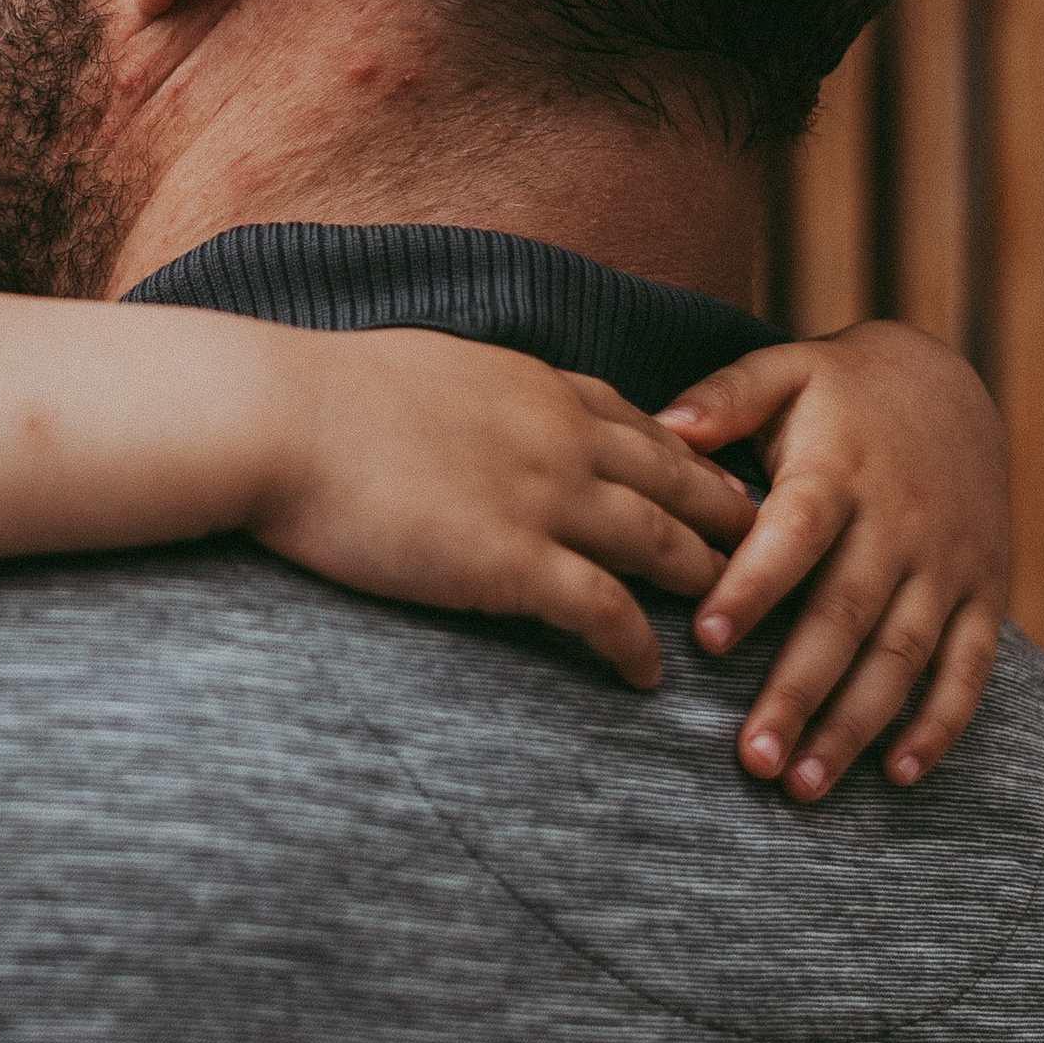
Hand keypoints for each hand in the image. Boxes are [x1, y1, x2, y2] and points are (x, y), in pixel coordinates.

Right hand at [250, 331, 754, 687]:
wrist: (274, 417)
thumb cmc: (312, 393)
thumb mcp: (412, 366)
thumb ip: (459, 391)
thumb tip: (450, 406)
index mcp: (531, 383)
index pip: (636, 420)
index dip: (686, 456)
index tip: (716, 482)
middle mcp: (558, 434)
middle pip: (674, 480)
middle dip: (726, 517)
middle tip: (768, 552)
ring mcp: (543, 498)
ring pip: (661, 544)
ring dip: (706, 583)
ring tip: (735, 619)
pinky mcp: (513, 562)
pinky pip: (604, 612)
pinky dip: (638, 646)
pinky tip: (649, 676)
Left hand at [658, 324, 1008, 798]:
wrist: (951, 385)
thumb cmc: (840, 391)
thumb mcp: (784, 370)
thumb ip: (724, 398)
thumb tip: (663, 428)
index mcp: (839, 473)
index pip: (794, 536)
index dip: (754, 587)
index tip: (707, 641)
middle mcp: (899, 525)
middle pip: (846, 617)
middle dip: (799, 692)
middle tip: (752, 759)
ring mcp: (947, 565)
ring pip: (903, 655)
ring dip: (857, 726)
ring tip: (804, 784)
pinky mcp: (982, 592)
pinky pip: (969, 667)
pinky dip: (941, 724)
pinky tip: (899, 775)